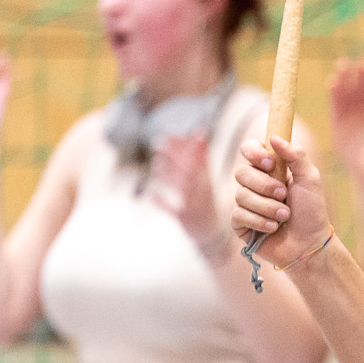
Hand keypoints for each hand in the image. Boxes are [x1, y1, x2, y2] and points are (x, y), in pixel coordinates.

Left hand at [147, 131, 223, 250]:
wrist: (212, 232)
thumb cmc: (204, 200)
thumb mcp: (205, 178)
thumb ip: (201, 156)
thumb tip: (198, 130)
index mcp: (207, 181)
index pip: (200, 160)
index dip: (189, 146)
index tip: (176, 133)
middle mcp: (202, 192)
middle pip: (189, 171)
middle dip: (175, 156)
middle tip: (159, 141)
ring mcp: (193, 205)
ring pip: (181, 187)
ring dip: (168, 173)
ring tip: (156, 161)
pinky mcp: (183, 218)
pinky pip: (171, 209)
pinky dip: (161, 200)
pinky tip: (151, 193)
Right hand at [233, 134, 332, 266]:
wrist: (310, 244)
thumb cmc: (312, 212)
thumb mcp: (310, 179)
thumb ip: (296, 155)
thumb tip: (274, 137)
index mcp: (269, 170)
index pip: (248, 150)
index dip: (254, 153)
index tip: (271, 163)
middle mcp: (254, 184)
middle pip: (241, 172)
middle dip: (265, 186)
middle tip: (284, 195)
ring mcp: (245, 204)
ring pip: (241, 195)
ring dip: (268, 207)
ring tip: (285, 216)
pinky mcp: (240, 224)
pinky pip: (238, 215)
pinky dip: (260, 221)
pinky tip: (273, 228)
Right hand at [327, 59, 363, 189]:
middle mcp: (359, 112)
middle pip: (356, 87)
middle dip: (355, 73)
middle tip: (355, 58)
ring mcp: (347, 118)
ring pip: (344, 95)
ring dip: (342, 80)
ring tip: (342, 65)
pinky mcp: (337, 127)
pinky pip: (335, 108)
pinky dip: (334, 96)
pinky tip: (334, 82)